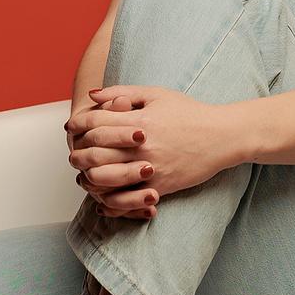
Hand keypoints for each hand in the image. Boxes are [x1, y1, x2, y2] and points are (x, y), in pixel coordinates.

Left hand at [67, 84, 242, 207]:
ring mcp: (150, 169)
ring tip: (85, 175)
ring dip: (88, 177)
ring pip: (104, 178)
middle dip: (78, 153)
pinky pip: (126, 200)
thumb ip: (122, 92)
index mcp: (139, 120)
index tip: (72, 127)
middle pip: (94, 152)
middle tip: (74, 154)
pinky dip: (110, 202)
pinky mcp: (159, 188)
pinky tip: (102, 198)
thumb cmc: (189, 112)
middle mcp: (141, 146)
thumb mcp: (156, 94)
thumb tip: (92, 95)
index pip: (94, 122)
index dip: (78, 124)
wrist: (222, 136)